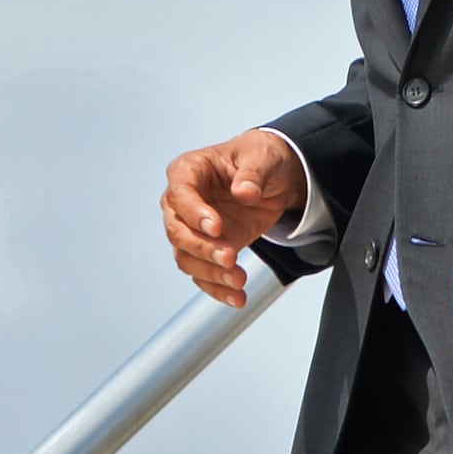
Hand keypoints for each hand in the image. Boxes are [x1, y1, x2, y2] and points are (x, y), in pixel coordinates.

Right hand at [157, 128, 305, 306]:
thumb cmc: (260, 158)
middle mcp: (183, 202)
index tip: (216, 227)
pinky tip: (236, 296)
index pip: (180, 194)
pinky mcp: (207, 249)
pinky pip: (203, 274)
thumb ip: (253, 174)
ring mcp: (193, 228)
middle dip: (202, 249)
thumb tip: (244, 192)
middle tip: (229, 257)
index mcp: (188, 171)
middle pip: (177, 231)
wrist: (275, 179)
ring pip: (187, 257)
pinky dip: (218, 288)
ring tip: (238, 279)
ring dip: (211, 272)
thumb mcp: (262, 156)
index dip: (195, 213)